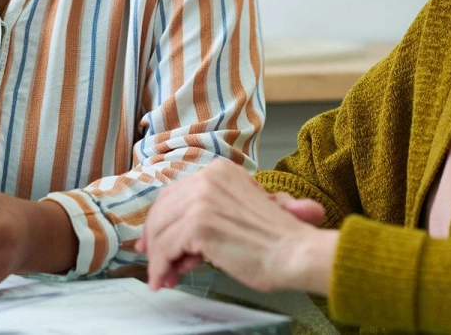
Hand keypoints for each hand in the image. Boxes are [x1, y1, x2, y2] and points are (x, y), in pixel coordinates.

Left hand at [136, 158, 337, 293]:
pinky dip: (161, 266)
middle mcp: (207, 179)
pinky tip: (164, 279)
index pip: (175, 194)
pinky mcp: (198, 225)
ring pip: (161, 231)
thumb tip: (179, 241)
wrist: (296, 253)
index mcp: (219, 171)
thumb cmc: (277, 240)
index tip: (154, 239)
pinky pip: (166, 248)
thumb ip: (209, 217)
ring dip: (159, 259)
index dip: (161, 219)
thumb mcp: (239, 212)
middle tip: (155, 263)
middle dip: (155, 239)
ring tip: (164, 277)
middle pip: (163, 210)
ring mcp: (201, 200)